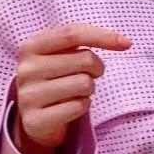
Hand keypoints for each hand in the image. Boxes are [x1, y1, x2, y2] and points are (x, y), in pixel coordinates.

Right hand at [14, 23, 130, 153]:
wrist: (34, 117)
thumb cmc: (56, 78)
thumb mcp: (61, 54)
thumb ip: (85, 39)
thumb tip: (124, 42)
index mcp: (31, 46)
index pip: (72, 33)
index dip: (103, 36)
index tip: (126, 44)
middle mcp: (26, 69)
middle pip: (84, 59)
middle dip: (96, 68)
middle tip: (86, 75)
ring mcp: (28, 95)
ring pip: (85, 84)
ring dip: (89, 90)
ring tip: (75, 93)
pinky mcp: (35, 120)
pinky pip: (79, 107)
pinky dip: (83, 106)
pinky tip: (69, 107)